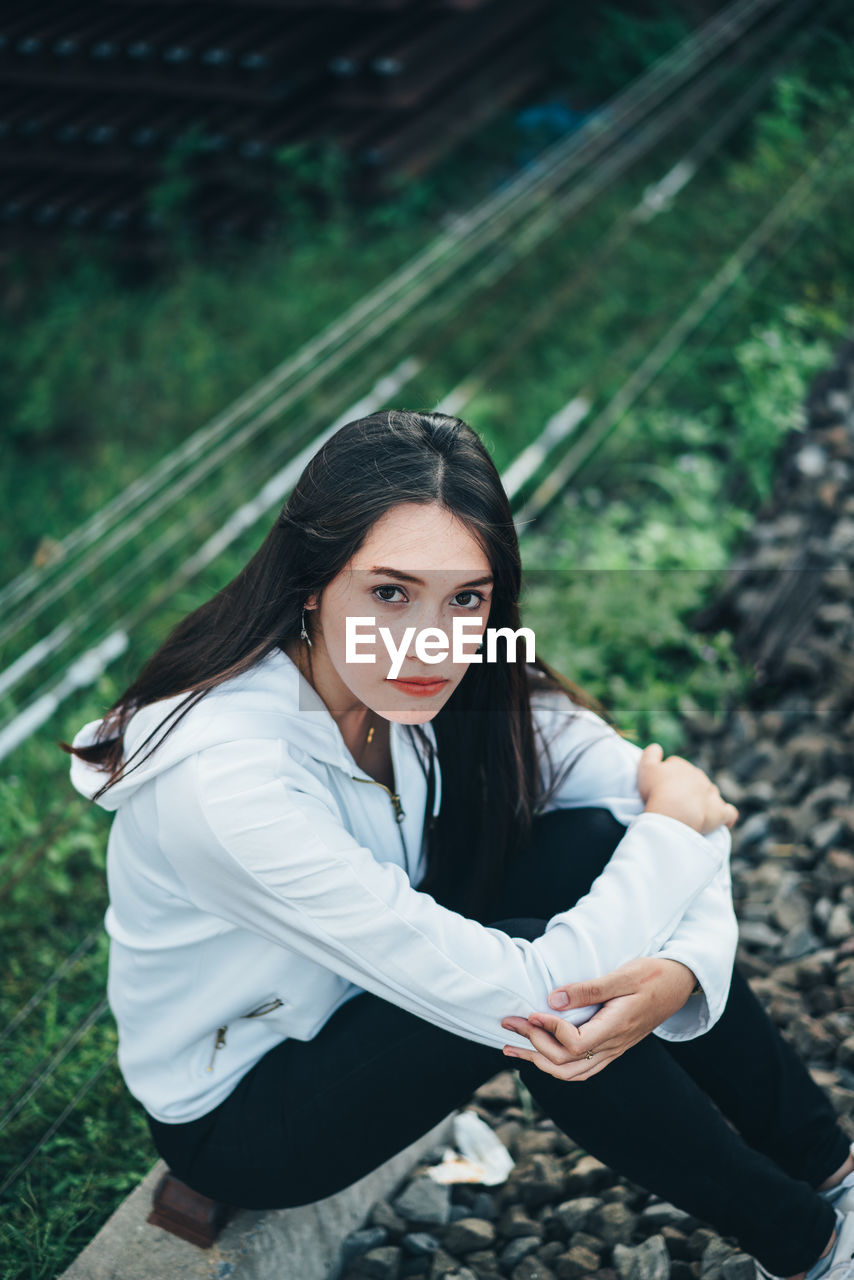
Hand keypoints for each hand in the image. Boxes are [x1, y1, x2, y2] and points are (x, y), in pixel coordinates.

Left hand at [499, 957, 696, 1080]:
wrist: (678, 984)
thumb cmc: (652, 975)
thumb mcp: (622, 975)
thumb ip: (588, 989)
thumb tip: (553, 998)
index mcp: (615, 1028)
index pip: (575, 1045)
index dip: (549, 1031)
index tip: (532, 1011)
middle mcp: (612, 1046)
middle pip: (566, 1064)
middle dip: (533, 1047)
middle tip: (509, 1024)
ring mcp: (612, 1050)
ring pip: (571, 1072)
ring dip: (539, 1061)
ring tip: (511, 1047)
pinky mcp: (610, 1048)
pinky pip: (580, 1068)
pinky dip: (554, 1063)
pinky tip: (538, 1053)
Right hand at [638, 742, 738, 835]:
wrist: (672, 812)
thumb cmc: (657, 790)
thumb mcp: (646, 768)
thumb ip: (651, 754)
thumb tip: (657, 747)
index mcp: (682, 766)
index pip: (675, 766)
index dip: (667, 777)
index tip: (660, 788)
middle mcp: (699, 776)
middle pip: (694, 780)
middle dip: (686, 789)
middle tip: (673, 803)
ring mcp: (711, 794)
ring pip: (710, 793)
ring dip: (704, 800)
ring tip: (693, 813)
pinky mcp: (720, 812)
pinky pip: (729, 813)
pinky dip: (727, 815)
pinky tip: (724, 821)